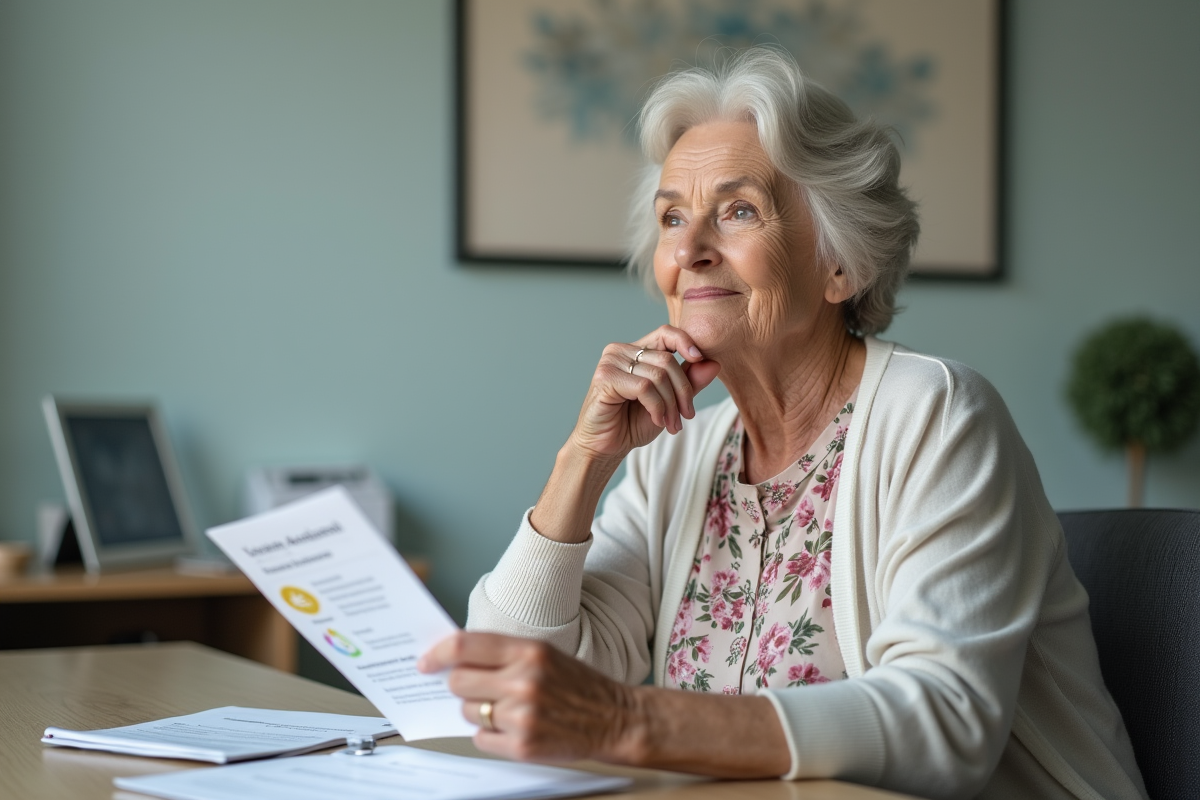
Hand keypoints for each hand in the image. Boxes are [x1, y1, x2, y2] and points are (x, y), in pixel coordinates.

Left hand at [417, 632, 637, 763]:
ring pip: (468, 711)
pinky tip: (513, 728)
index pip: (465, 645)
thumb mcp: (545, 654)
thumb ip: (503, 654)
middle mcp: (524, 681)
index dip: (438, 653)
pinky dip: (491, 735)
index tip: (426, 662)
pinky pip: (481, 739)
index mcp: (529, 651)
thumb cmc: (578, 685)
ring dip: (479, 711)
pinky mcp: (523, 745)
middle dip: (460, 686)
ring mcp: (522, 715)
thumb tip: (454, 660)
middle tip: (476, 689)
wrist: (615, 718)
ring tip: (507, 709)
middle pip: (459, 681)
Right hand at [570, 325, 721, 463]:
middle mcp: (620, 351)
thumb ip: (690, 381)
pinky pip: (644, 388)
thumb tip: (714, 363)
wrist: (606, 447)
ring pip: (658, 375)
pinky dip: (657, 407)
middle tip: (686, 416)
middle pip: (667, 359)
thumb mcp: (670, 401)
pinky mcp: (605, 378)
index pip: (666, 333)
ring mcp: (610, 362)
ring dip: (671, 404)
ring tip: (671, 424)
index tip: (700, 359)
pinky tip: (657, 420)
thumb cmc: (633, 423)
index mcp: (636, 350)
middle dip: (683, 391)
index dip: (686, 341)